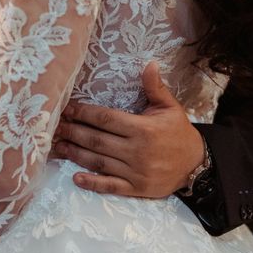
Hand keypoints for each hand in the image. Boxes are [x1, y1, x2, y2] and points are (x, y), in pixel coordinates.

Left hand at [53, 62, 204, 197]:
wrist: (197, 164)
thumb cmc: (178, 132)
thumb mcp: (169, 107)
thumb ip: (155, 87)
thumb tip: (149, 63)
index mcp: (143, 129)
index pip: (106, 119)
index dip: (84, 113)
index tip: (67, 109)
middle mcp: (138, 151)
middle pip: (97, 140)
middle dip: (73, 132)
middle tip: (55, 127)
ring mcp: (136, 172)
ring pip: (99, 162)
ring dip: (76, 154)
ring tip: (58, 146)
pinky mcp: (137, 189)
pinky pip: (110, 186)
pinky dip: (92, 183)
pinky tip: (75, 178)